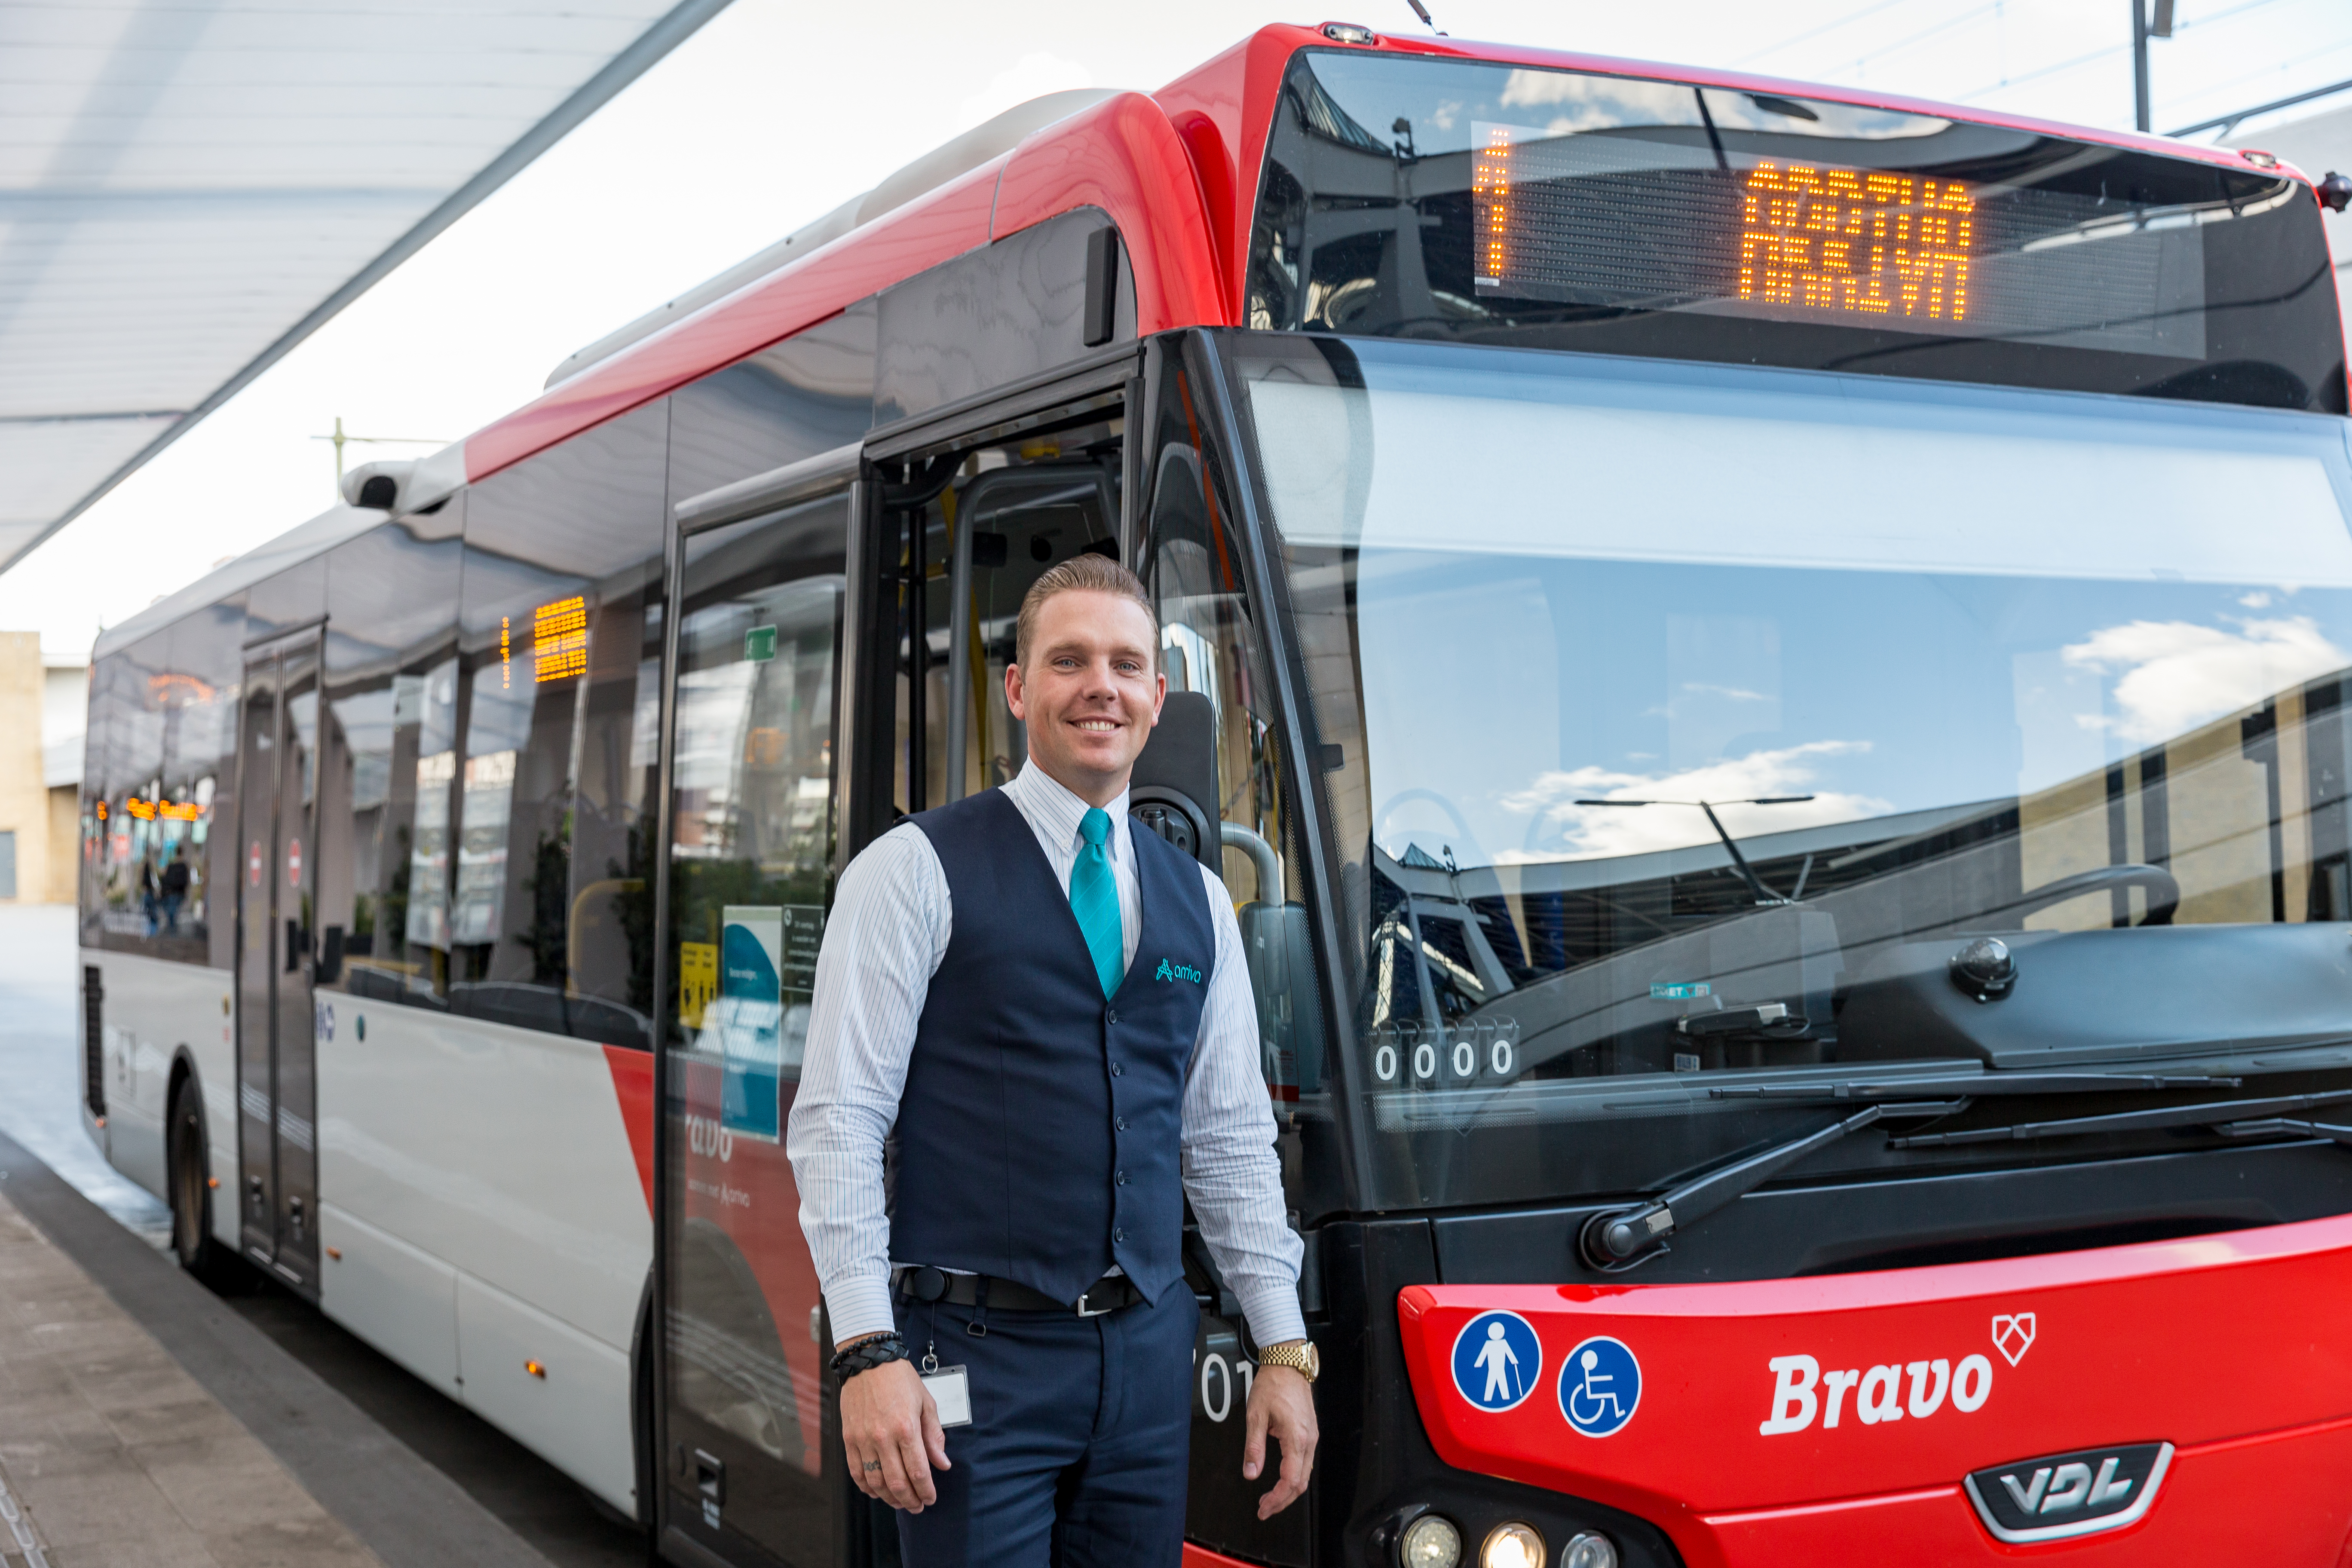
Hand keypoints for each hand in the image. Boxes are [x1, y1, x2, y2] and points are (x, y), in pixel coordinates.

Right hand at [838, 1356, 948, 1511]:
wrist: (868, 1360)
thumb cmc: (899, 1379)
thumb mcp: (926, 1402)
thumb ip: (934, 1436)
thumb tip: (942, 1464)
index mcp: (906, 1427)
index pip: (918, 1471)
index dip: (926, 1491)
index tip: (931, 1498)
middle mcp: (883, 1437)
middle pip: (897, 1483)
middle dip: (910, 1500)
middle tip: (918, 1507)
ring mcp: (863, 1439)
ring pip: (875, 1482)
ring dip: (889, 1498)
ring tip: (900, 1502)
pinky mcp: (849, 1438)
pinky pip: (856, 1471)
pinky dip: (866, 1487)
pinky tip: (876, 1491)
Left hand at [1242, 1363, 1317, 1518]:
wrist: (1287, 1365)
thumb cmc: (1272, 1386)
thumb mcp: (1255, 1416)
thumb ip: (1253, 1447)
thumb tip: (1251, 1474)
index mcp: (1296, 1438)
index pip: (1290, 1480)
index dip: (1276, 1499)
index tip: (1263, 1508)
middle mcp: (1308, 1440)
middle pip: (1300, 1483)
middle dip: (1282, 1501)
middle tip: (1264, 1509)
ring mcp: (1311, 1437)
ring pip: (1304, 1475)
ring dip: (1288, 1491)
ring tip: (1270, 1499)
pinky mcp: (1310, 1433)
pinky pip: (1305, 1463)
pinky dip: (1294, 1478)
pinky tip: (1281, 1481)